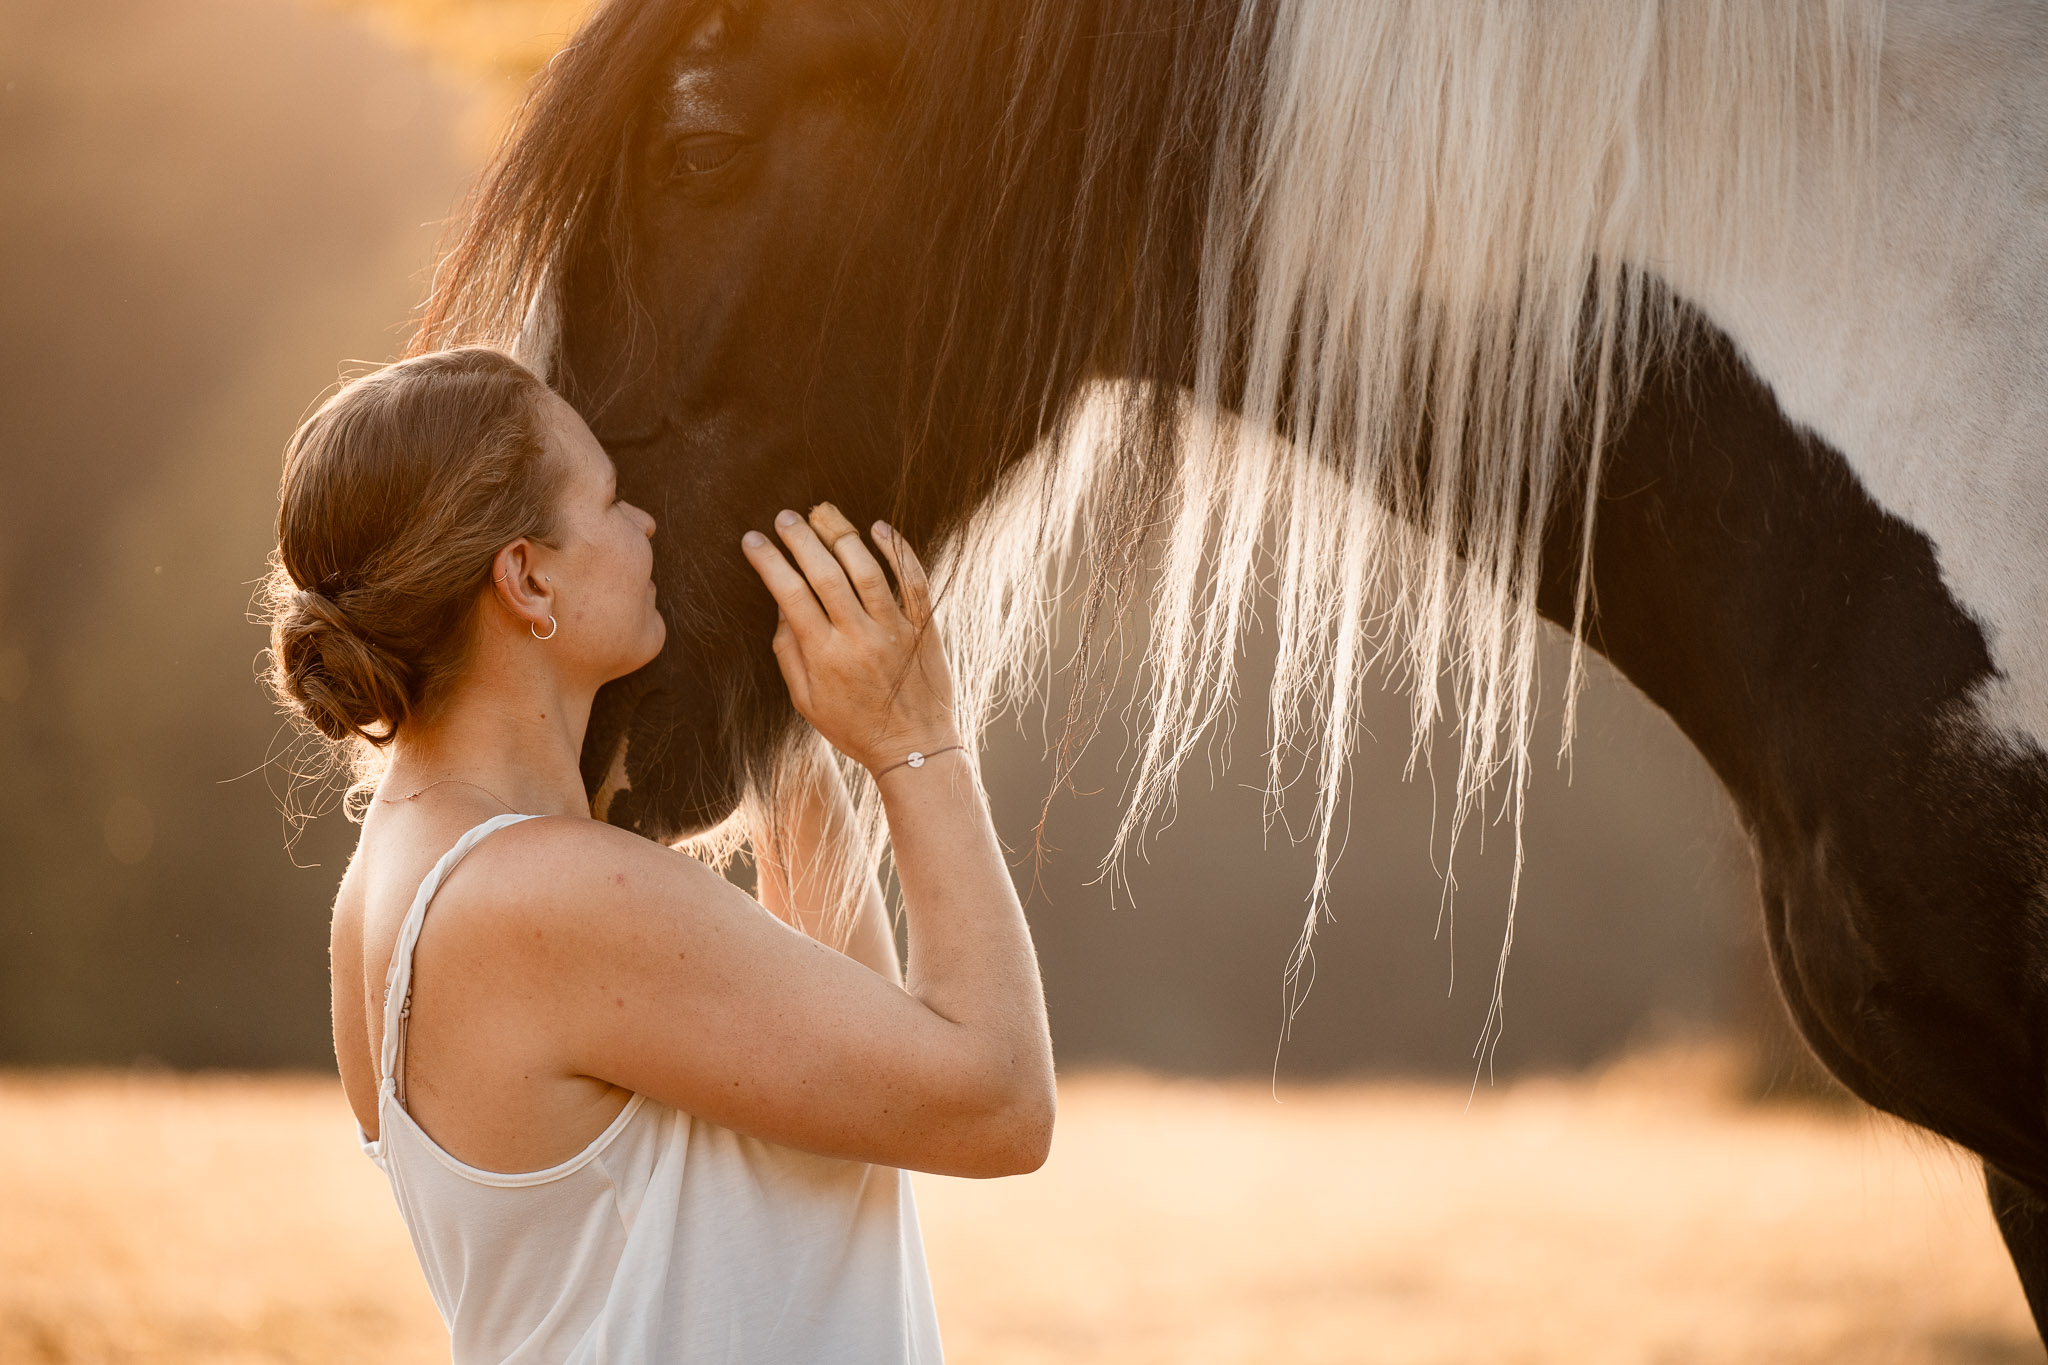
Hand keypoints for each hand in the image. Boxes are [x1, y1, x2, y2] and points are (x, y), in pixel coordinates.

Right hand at [740, 503, 959, 774]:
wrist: (914, 750)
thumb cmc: (854, 728)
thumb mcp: (806, 702)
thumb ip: (790, 653)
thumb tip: (781, 606)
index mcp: (825, 656)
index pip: (790, 595)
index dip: (769, 563)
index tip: (753, 540)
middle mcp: (859, 638)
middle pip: (825, 574)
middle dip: (801, 539)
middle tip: (785, 516)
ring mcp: (895, 630)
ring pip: (867, 569)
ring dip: (843, 536)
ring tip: (824, 514)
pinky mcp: (923, 627)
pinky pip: (913, 580)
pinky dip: (898, 551)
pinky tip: (880, 528)